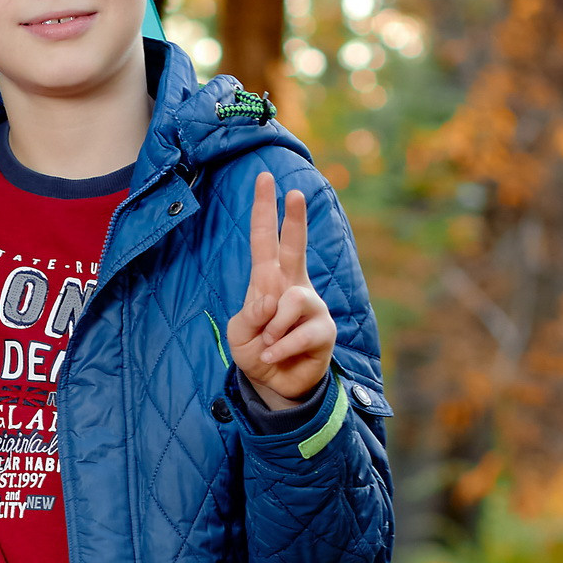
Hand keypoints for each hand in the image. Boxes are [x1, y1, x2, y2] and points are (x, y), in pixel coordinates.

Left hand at [226, 169, 335, 409]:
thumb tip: (271, 300)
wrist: (274, 384)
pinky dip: (279, 348)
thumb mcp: (240, 333)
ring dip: (273, 327)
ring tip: (268, 344)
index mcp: (268, 279)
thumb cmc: (257, 350)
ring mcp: (311, 306)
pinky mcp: (323, 330)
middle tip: (295, 193)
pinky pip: (297, 334)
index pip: (264, 239)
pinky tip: (274, 356)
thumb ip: (250, 314)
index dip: (263, 209)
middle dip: (294, 220)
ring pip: (292, 302)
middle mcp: (293, 286)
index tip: (264, 178)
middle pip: (294, 247)